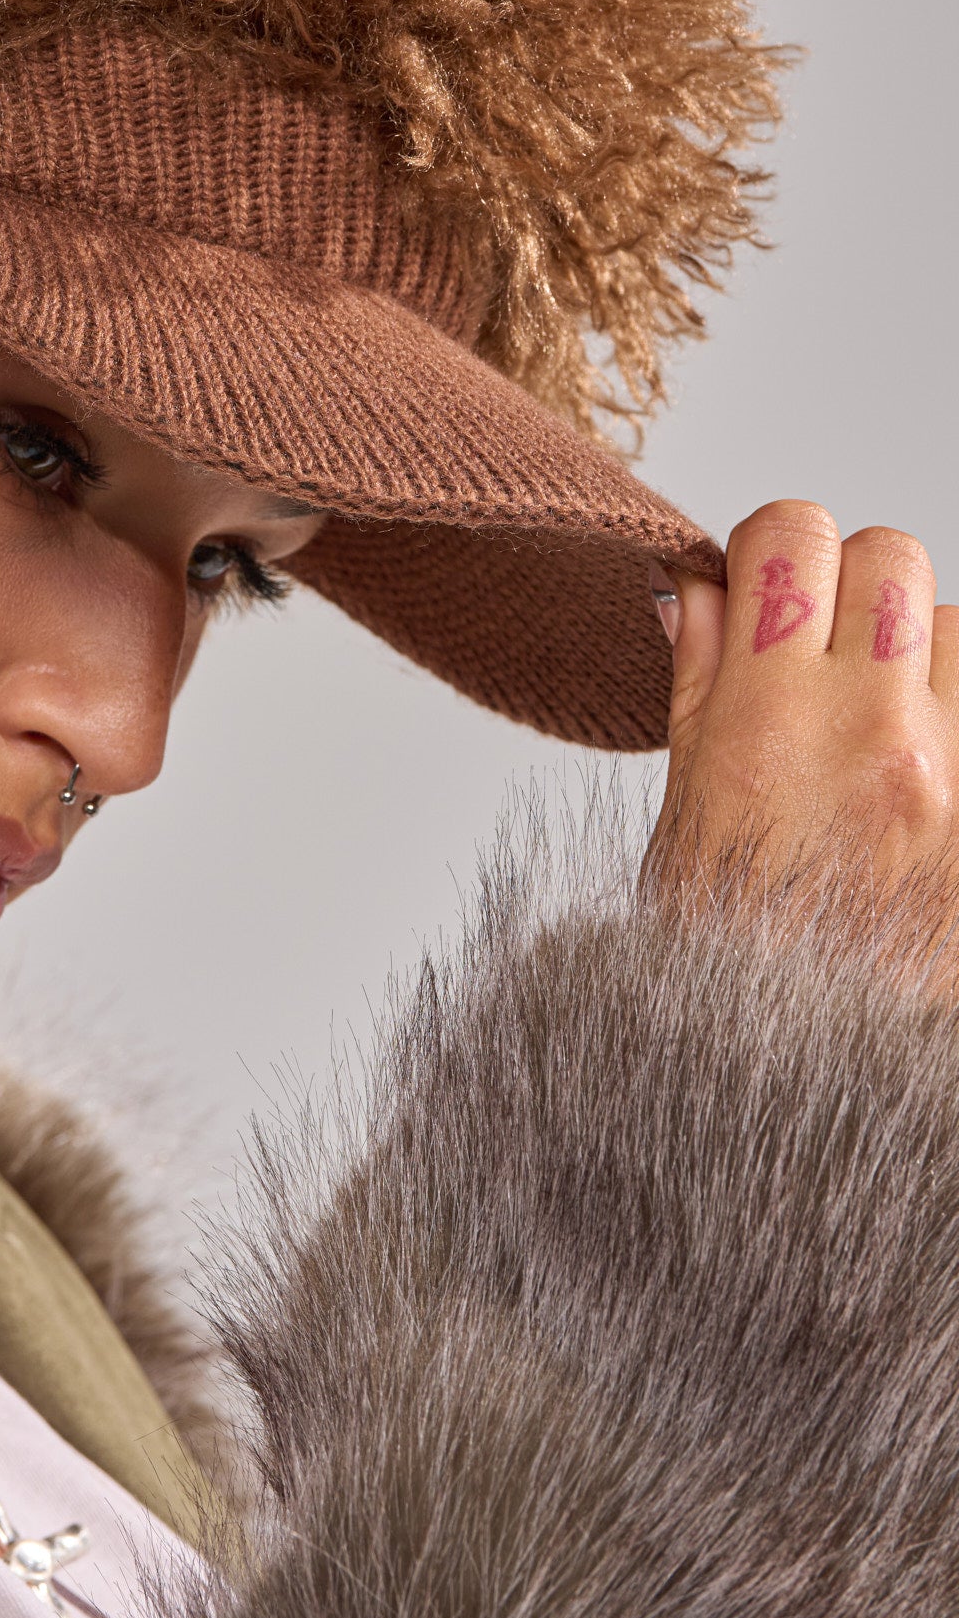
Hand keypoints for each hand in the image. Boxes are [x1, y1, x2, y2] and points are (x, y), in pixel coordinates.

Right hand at [648, 501, 958, 975]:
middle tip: (819, 649)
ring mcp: (957, 777)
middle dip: (849, 585)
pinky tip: (920, 771)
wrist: (803, 1082)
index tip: (760, 590)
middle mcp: (879, 737)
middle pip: (890, 556)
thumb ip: (702, 680)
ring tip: (878, 729)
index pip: (792, 536)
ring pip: (958, 628)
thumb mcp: (686, 812)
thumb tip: (699, 584)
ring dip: (918, 658)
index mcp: (772, 728)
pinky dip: (954, 717)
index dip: (772, 549)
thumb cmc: (729, 965)